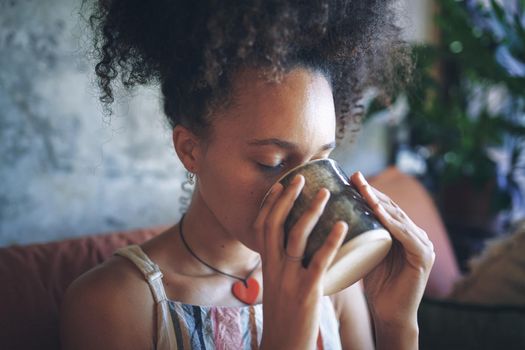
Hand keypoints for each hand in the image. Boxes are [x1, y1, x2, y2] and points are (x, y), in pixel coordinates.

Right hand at [253, 175, 346, 349]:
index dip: (270, 203)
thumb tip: (300, 248)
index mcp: (267, 265)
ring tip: (325, 193)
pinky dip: (331, 241)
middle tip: (302, 179)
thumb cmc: (287, 315)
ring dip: (310, 211)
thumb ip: (287, 266)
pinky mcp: (307, 291)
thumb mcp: (279, 285)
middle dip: (287, 198)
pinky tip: (343, 226)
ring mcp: (289, 278)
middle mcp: (274, 268)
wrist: (285, 345)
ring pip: (296, 236)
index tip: (281, 185)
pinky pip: (319, 261)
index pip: (262, 227)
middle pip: (275, 224)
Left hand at [351, 172, 434, 335]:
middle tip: (355, 176)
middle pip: (391, 208)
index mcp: (402, 232)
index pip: (385, 207)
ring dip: (379, 202)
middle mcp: (415, 234)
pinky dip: (392, 223)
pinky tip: (379, 212)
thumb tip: (332, 216)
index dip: (369, 192)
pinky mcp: (424, 257)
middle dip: (372, 191)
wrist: (389, 314)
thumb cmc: (375, 285)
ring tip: (363, 189)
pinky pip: (406, 235)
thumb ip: (360, 236)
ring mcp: (423, 244)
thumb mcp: (365, 253)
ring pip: (398, 218)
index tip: (351, 177)